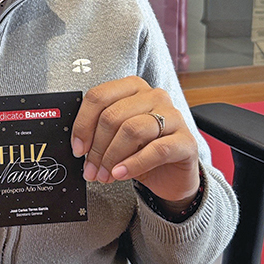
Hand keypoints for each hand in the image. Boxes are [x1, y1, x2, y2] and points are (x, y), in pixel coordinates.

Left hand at [71, 77, 199, 209]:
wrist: (172, 176)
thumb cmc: (141, 151)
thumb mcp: (116, 137)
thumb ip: (99, 132)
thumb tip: (78, 144)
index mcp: (133, 88)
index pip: (99, 96)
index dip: (83, 124)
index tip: (77, 147)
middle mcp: (154, 96)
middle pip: (113, 116)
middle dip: (96, 147)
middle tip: (91, 168)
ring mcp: (173, 116)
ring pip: (132, 130)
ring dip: (112, 157)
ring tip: (104, 175)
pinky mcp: (186, 140)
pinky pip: (156, 150)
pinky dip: (133, 164)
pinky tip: (121, 174)